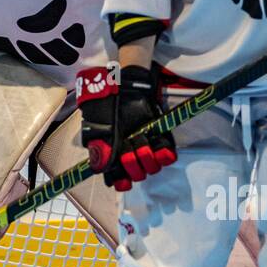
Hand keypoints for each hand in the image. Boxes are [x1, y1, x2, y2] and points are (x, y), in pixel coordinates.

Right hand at [77, 64, 176, 191]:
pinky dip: (165, 154)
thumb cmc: (109, 103)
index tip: (124, 178)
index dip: (122, 181)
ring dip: (147, 156)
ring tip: (140, 140)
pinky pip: (167, 154)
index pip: (119, 180)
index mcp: (113, 154)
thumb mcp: (99, 124)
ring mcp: (146, 146)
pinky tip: (160, 149)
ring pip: (152, 167)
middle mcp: (130, 153)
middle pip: (137, 174)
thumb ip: (100, 146)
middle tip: (128, 148)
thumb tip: (99, 169)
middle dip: (134, 165)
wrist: (126, 85)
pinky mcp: (160, 137)